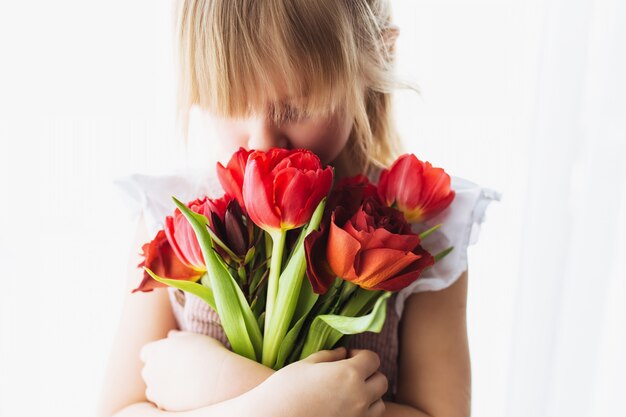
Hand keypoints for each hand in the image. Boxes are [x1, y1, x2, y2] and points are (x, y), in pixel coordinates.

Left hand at [140, 331, 229, 410]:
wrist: (220, 380)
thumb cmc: (210, 355)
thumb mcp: (196, 338)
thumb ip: (179, 337)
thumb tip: (171, 335)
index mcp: (157, 350)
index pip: (146, 352)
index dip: (157, 354)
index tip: (170, 357)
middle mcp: (151, 370)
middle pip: (148, 371)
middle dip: (158, 371)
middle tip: (179, 371)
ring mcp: (155, 389)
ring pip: (152, 389)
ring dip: (162, 387)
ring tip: (183, 384)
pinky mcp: (162, 405)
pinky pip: (161, 403)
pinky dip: (168, 400)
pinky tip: (184, 395)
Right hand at [252, 347, 387, 416]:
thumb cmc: (284, 388)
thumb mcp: (306, 364)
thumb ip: (329, 356)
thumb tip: (343, 353)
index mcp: (348, 374)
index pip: (373, 359)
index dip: (362, 355)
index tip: (349, 356)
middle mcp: (358, 397)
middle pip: (381, 381)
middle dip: (369, 374)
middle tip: (350, 373)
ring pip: (379, 403)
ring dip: (370, 395)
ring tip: (349, 391)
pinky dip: (364, 412)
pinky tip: (344, 407)